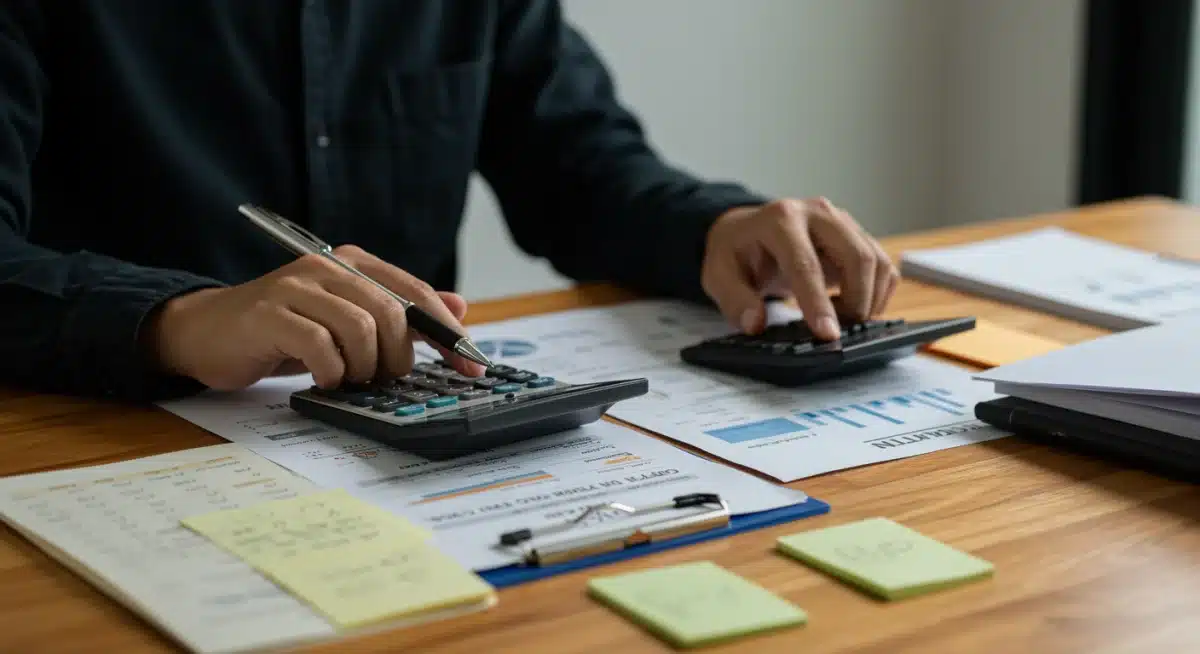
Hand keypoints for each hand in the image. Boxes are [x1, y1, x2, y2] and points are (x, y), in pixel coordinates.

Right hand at [144, 245, 483, 390]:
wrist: (207, 332)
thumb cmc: (284, 330)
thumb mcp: (348, 319)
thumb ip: (401, 313)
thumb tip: (458, 308)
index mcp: (353, 264)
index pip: (416, 293)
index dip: (448, 332)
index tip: (471, 366)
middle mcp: (326, 267)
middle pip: (392, 312)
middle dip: (400, 356)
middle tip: (386, 378)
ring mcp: (295, 288)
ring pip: (360, 328)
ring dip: (365, 366)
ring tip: (351, 378)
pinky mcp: (268, 315)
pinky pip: (319, 345)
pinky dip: (331, 371)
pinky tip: (325, 379)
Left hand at [700, 197, 898, 339]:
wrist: (749, 231)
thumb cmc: (737, 252)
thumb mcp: (719, 275)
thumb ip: (735, 300)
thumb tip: (755, 324)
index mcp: (781, 219)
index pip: (806, 264)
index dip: (819, 303)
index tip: (828, 335)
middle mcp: (818, 213)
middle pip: (857, 257)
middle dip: (857, 302)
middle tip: (840, 333)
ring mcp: (843, 221)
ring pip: (877, 261)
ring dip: (870, 300)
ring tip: (842, 321)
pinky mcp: (858, 235)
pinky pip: (884, 266)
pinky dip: (877, 294)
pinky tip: (850, 307)